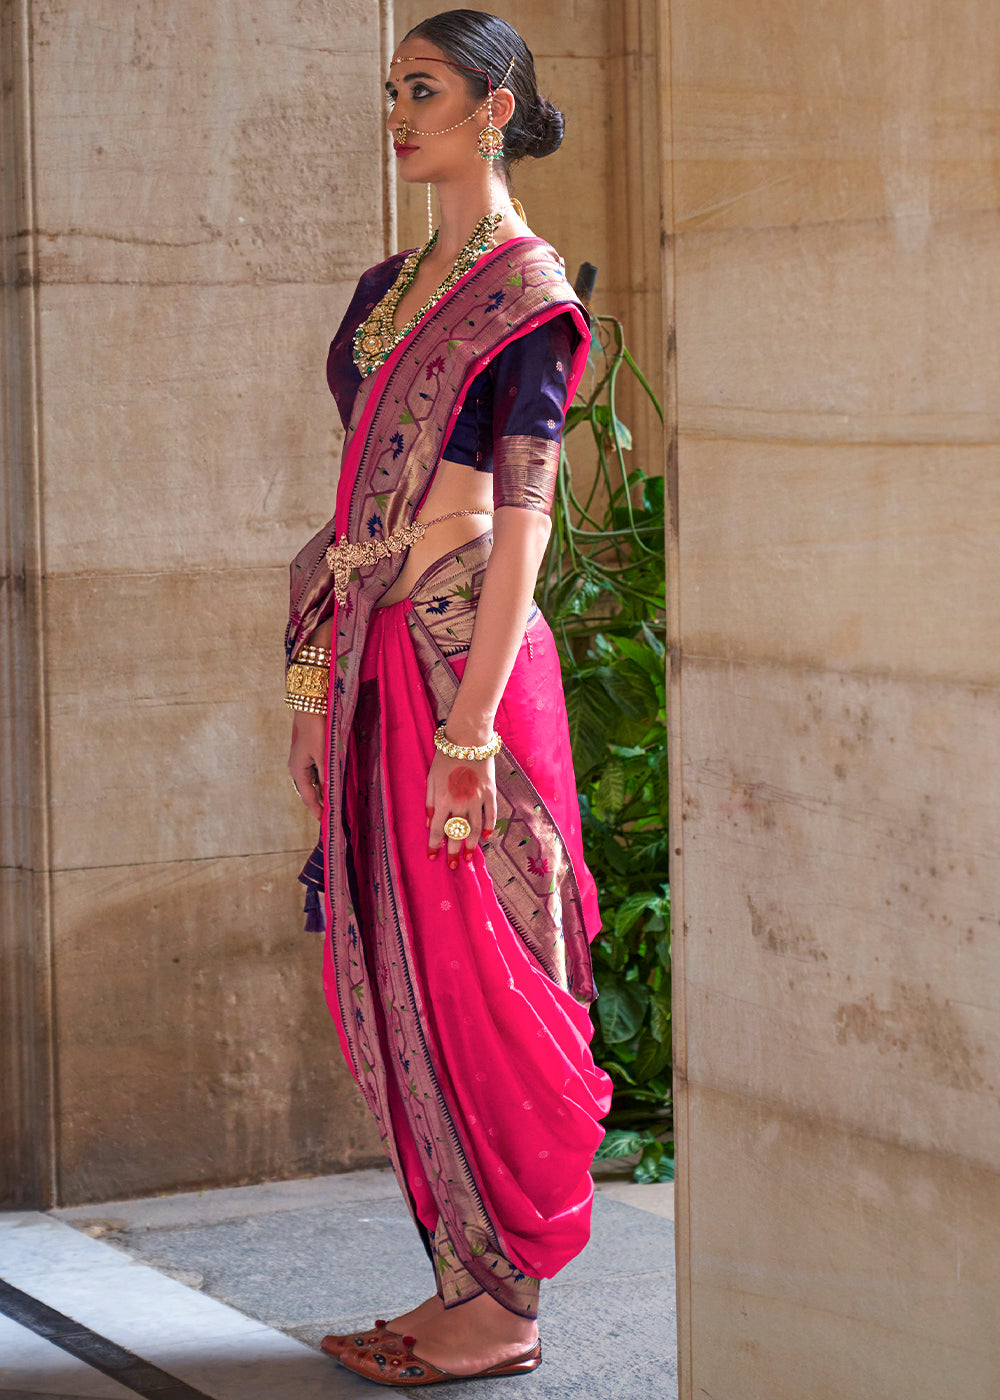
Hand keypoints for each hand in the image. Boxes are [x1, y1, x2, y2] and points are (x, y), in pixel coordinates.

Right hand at [288, 713, 325, 820]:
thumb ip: (326, 775)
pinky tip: (330, 783)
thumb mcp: (323, 754)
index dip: (318, 811)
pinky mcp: (306, 752)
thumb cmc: (317, 730)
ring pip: (311, 782)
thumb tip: (329, 795)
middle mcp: (296, 768)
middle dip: (319, 804)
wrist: (310, 706)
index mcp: (297, 771)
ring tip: (332, 803)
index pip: (308, 798)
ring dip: (321, 792)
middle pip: (308, 792)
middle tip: (332, 816)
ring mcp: (300, 760)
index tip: (326, 823)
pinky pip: (314, 772)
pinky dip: (322, 780)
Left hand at [425, 750, 497, 869]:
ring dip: (470, 845)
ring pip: (475, 829)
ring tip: (467, 857)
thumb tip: (429, 822)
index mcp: (443, 800)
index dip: (435, 846)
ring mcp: (477, 799)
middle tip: (452, 866)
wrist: (468, 739)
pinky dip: (488, 828)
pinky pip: (490, 815)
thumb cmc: (445, 757)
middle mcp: (460, 803)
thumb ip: (430, 802)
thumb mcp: (431, 779)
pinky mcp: (490, 793)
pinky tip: (486, 838)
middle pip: (456, 834)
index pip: (438, 830)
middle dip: (452, 852)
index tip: (433, 858)